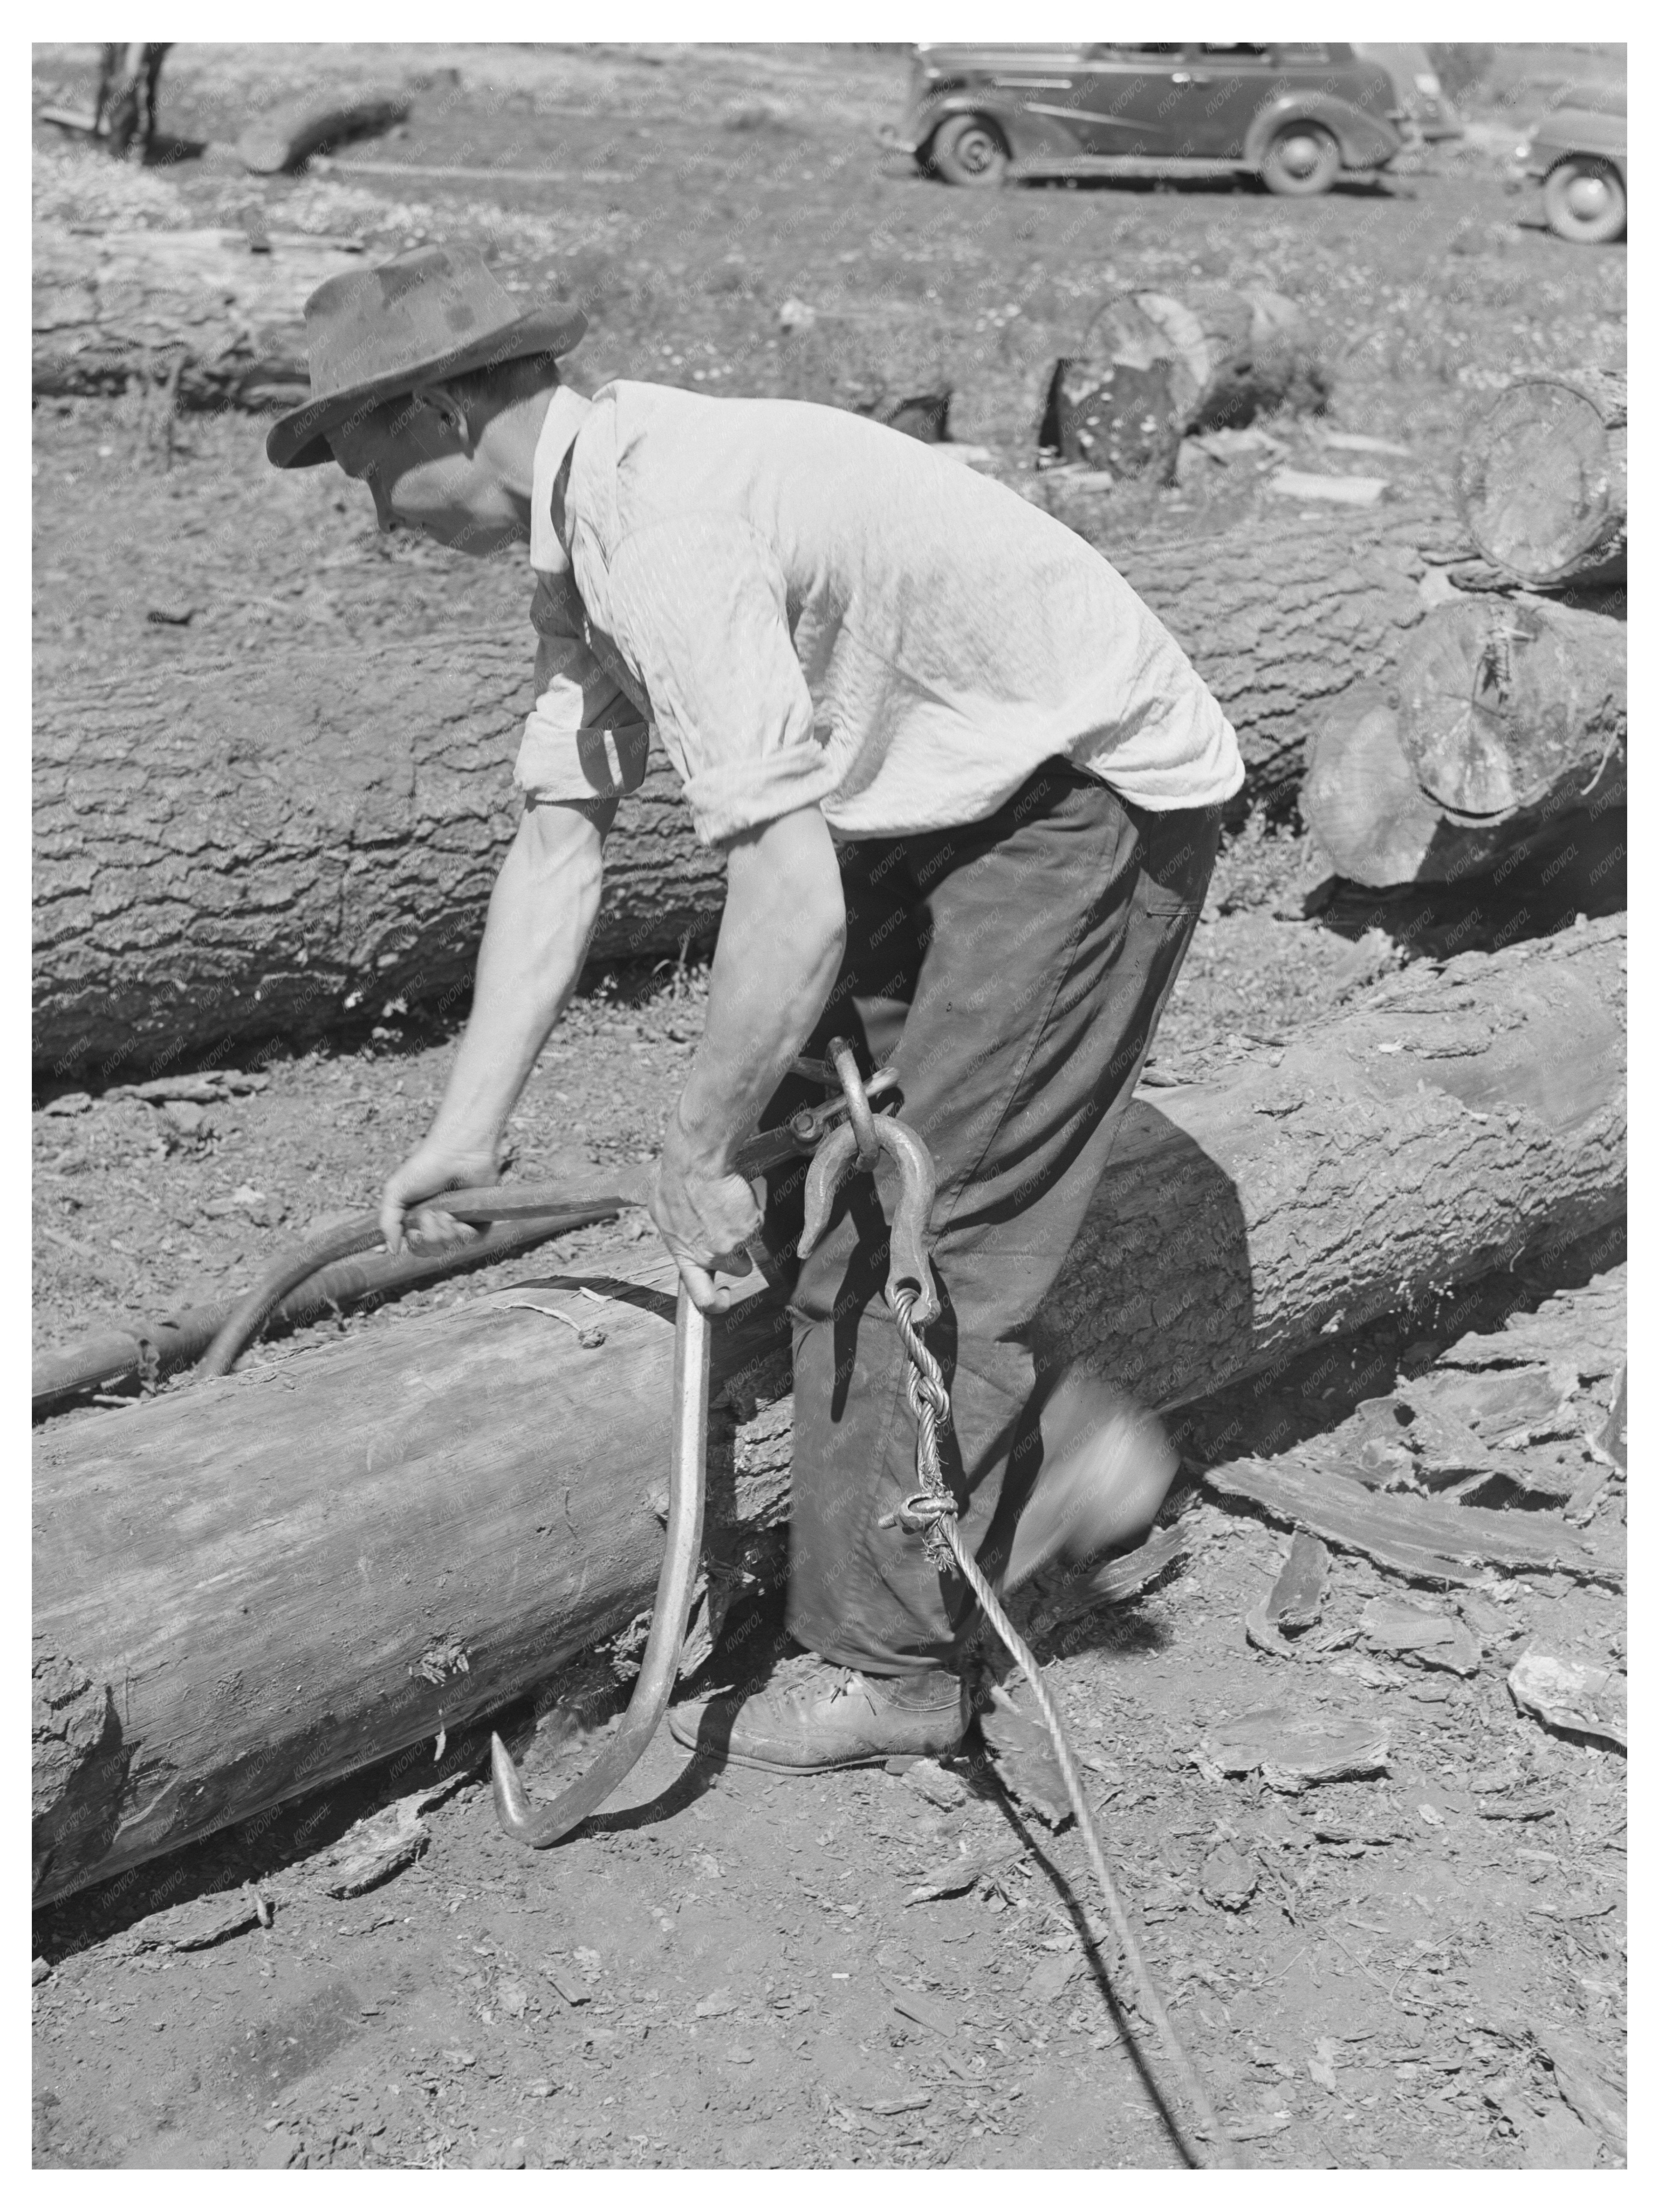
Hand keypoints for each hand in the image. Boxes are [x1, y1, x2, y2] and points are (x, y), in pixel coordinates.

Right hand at [379, 1133, 498, 1255]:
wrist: (457, 1152)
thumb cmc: (425, 1167)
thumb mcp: (396, 1192)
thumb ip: (388, 1222)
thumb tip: (392, 1251)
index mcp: (419, 1219)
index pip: (417, 1248)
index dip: (416, 1244)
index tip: (415, 1230)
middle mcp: (440, 1223)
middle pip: (433, 1251)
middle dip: (430, 1237)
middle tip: (431, 1214)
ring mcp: (461, 1220)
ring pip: (452, 1247)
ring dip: (446, 1233)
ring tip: (446, 1213)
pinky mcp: (480, 1218)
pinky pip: (473, 1241)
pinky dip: (465, 1236)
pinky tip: (461, 1222)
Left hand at [650, 1122, 762, 1313]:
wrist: (696, 1164)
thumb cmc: (674, 1183)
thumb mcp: (661, 1214)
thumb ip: (675, 1233)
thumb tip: (680, 1233)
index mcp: (686, 1257)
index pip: (703, 1298)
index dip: (718, 1304)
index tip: (725, 1296)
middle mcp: (711, 1256)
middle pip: (739, 1269)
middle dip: (740, 1253)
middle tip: (731, 1229)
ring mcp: (733, 1244)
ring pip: (749, 1244)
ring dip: (745, 1229)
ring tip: (728, 1204)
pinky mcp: (752, 1226)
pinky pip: (758, 1222)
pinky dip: (752, 1210)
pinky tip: (735, 1194)